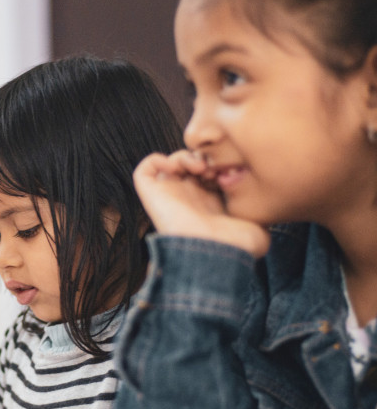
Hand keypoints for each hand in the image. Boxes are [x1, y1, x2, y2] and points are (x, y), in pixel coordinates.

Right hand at [134, 150, 270, 257]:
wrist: (215, 251)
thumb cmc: (238, 244)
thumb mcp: (260, 220)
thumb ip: (259, 204)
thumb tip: (262, 191)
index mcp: (210, 204)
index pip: (211, 172)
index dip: (221, 162)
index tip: (232, 169)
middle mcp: (189, 198)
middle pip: (192, 164)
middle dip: (205, 156)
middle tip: (216, 167)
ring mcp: (169, 196)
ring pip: (171, 162)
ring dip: (186, 156)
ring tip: (200, 168)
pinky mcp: (151, 194)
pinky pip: (146, 168)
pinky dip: (159, 159)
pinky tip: (179, 167)